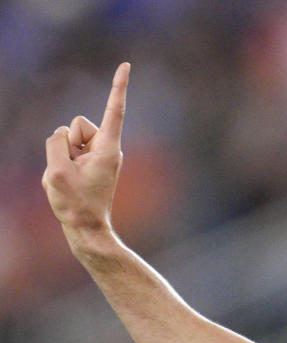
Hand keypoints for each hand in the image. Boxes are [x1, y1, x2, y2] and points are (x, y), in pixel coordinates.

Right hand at [42, 62, 129, 234]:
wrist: (86, 229)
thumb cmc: (76, 204)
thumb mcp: (57, 171)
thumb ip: (56, 143)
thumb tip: (62, 135)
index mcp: (109, 147)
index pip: (114, 109)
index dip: (118, 86)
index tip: (126, 65)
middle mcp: (107, 147)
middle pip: (75, 125)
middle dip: (66, 144)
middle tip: (73, 174)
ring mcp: (97, 155)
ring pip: (67, 139)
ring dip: (61, 158)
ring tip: (71, 181)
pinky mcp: (88, 162)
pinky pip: (64, 153)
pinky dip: (60, 167)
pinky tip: (69, 185)